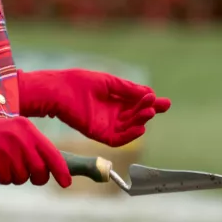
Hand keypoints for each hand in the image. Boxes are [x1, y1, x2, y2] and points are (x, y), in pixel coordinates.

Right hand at [0, 116, 71, 186]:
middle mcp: (21, 137)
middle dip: (35, 178)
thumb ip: (33, 146)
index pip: (52, 153)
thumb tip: (49, 168)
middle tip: (27, 175)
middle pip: (39, 171)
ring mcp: (8, 148)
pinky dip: (0, 176)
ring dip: (13, 176)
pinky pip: (5, 179)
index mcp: (28, 129)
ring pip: (21, 177)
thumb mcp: (16, 131)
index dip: (61, 171)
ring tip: (4, 164)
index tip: (66, 183)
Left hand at [18, 69, 171, 147]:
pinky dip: (129, 135)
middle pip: (136, 115)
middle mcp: (112, 113)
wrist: (58, 90)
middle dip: (148, 110)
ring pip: (129, 126)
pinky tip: (139, 128)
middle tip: (159, 105)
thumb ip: (127, 89)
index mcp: (114, 99)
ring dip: (141, 121)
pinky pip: (118, 139)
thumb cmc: (79, 82)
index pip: (137, 103)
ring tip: (148, 112)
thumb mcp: (108, 82)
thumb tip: (150, 91)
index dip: (150, 103)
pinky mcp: (98, 133)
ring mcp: (106, 124)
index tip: (163, 101)